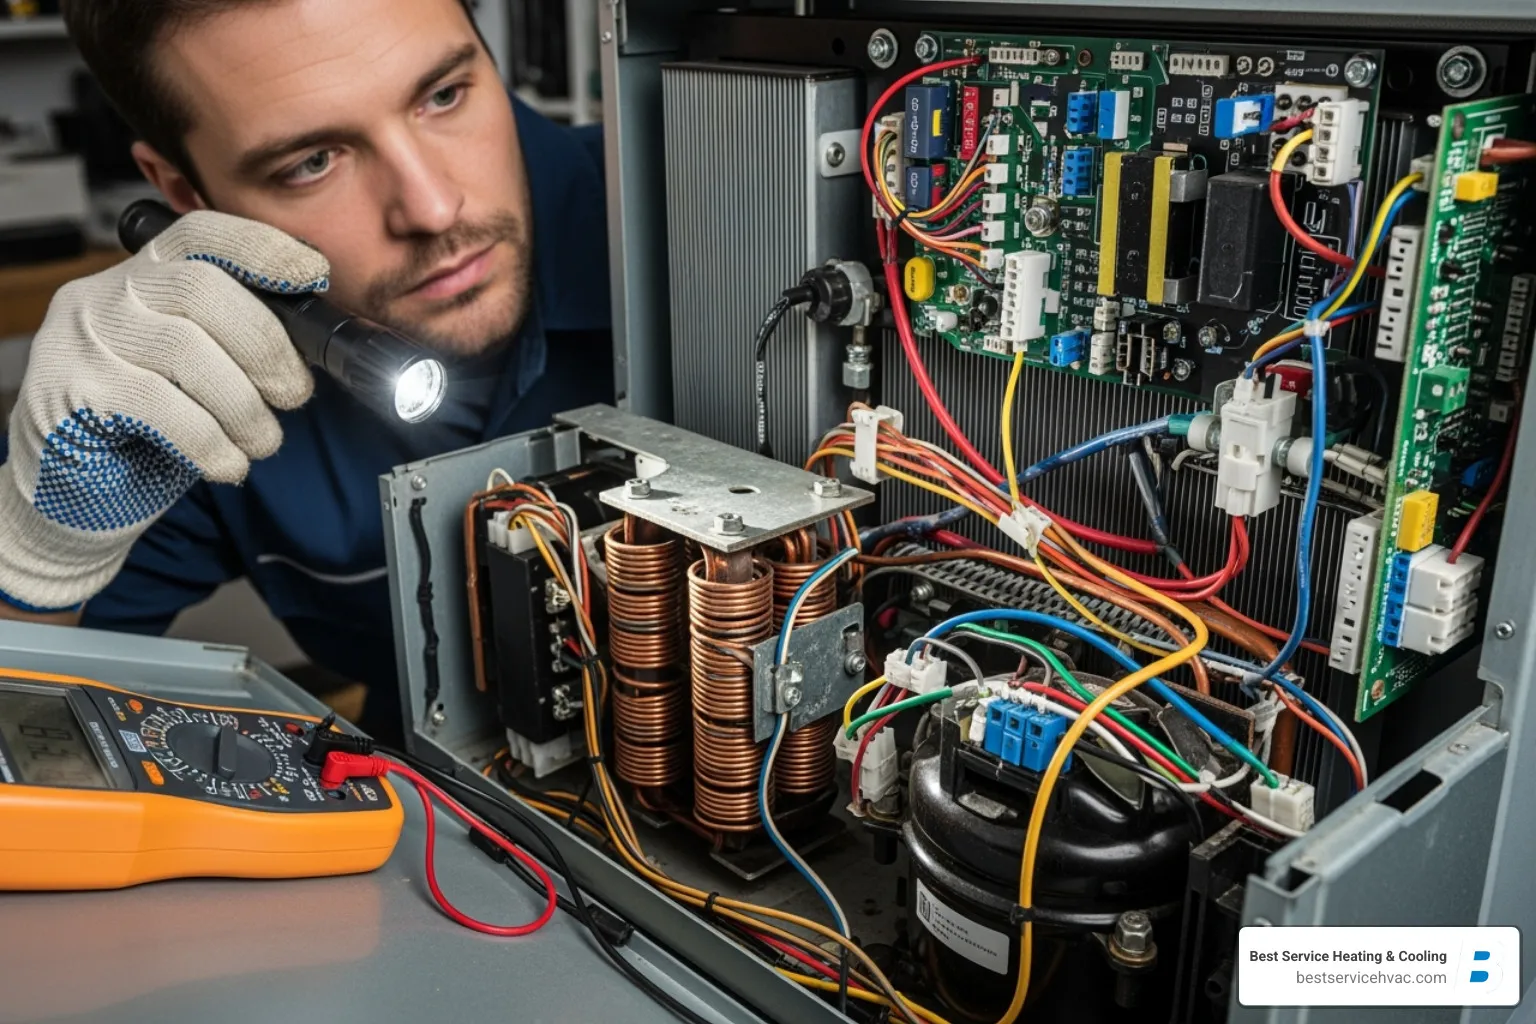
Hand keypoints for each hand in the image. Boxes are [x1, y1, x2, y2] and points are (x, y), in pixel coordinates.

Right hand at [0, 209, 328, 610]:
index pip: (202, 233)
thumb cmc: (153, 425)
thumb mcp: (203, 367)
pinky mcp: (70, 391)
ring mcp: (82, 339)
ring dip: (244, 407)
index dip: (264, 248)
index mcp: (146, 273)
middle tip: (295, 395)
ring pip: (187, 352)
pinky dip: (211, 442)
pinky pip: (160, 409)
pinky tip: (228, 464)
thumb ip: (240, 339)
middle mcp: (107, 293)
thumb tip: (317, 341)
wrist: (78, 492)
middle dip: (268, 347)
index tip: (316, 276)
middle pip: (204, 290)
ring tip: (262, 441)